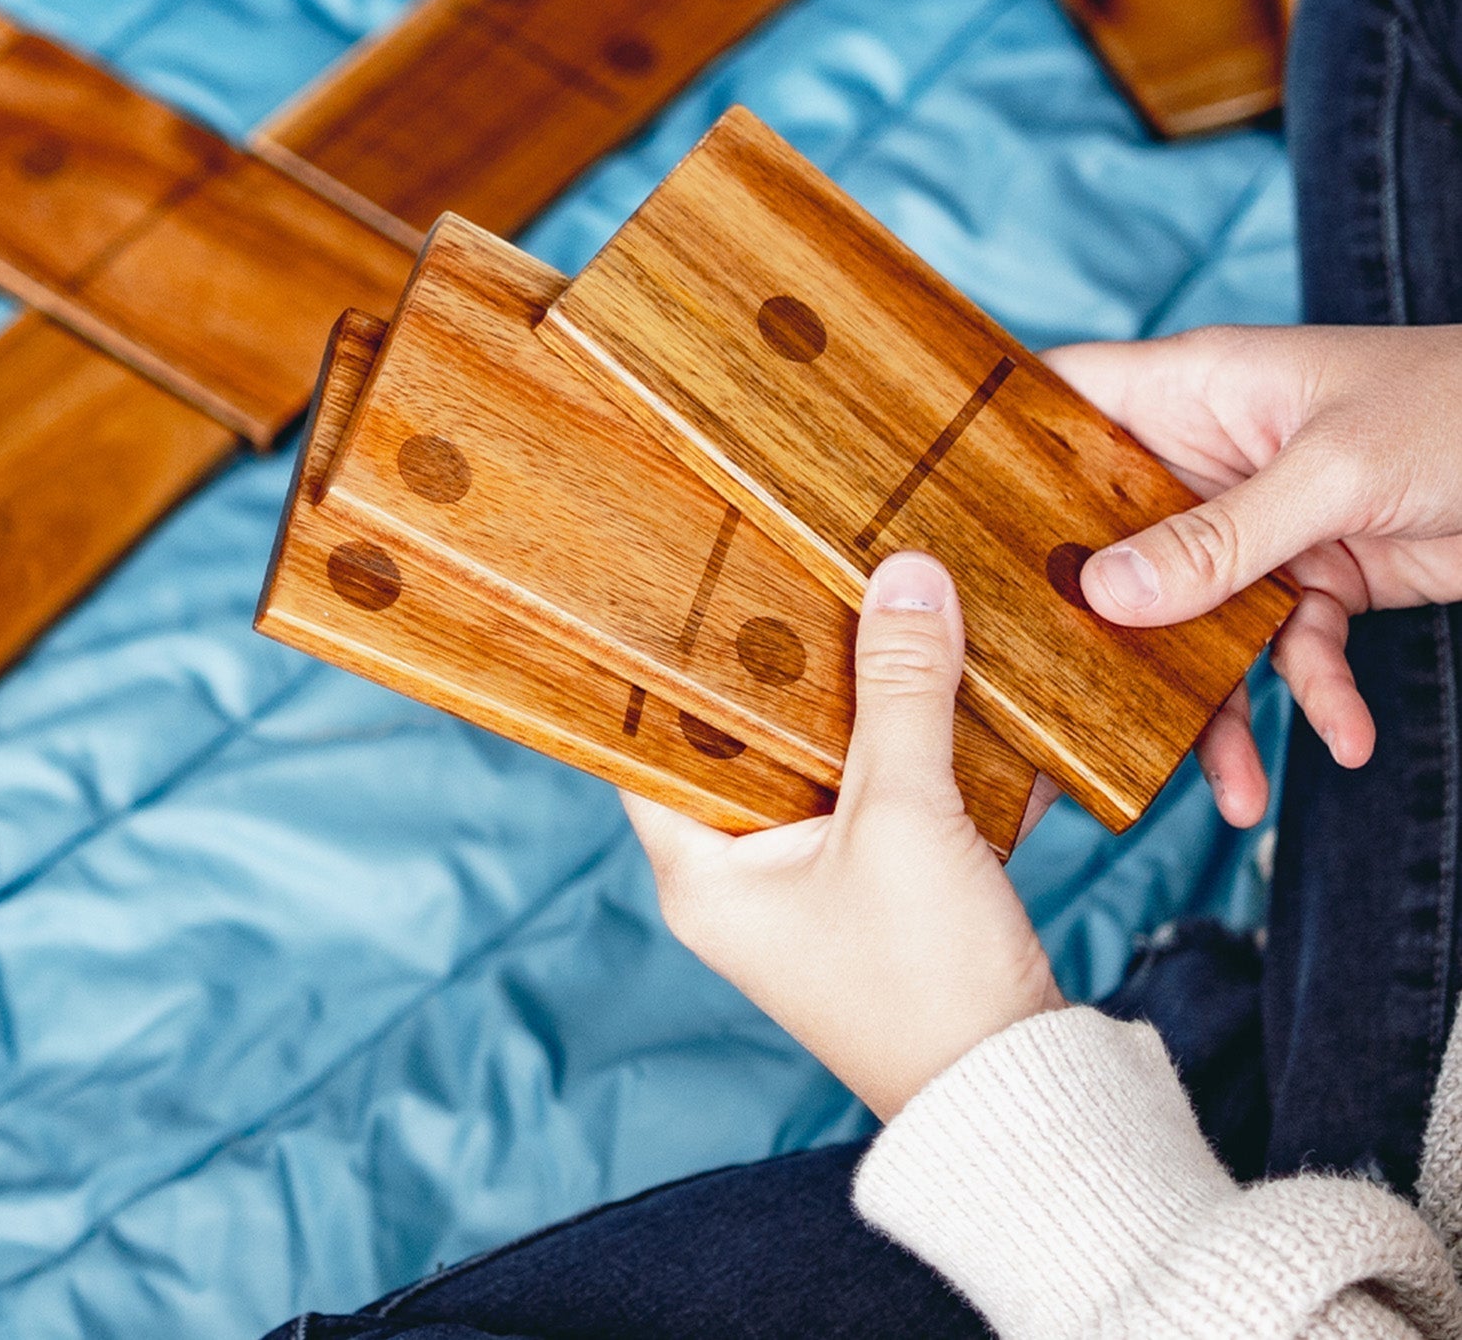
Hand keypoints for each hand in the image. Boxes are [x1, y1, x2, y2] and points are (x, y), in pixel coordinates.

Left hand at [622, 552, 1063, 1122]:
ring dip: (869, 705)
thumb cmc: (927, 981)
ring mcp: (814, 886)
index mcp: (703, 872)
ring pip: (826, 764)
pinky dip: (921, 755)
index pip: (650, 743)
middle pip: (750, 742)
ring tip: (889, 617)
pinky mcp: (879, 890)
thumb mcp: (905, 818)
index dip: (670, 665)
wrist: (1019, 1090)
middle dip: (795, 667)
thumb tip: (905, 578)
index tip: (703, 585)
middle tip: (813, 579)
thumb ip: (901, 692)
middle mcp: (745, 879)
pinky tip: (962, 698)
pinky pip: (886, 797)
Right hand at [1044, 324, 1461, 822]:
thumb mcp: (1333, 473)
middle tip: (1057, 693)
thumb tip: (1105, 596)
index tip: (942, 520)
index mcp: (1194, 394)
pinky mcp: (1313, 578)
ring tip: (1231, 786)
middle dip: (1093, 621)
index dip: (999, 449)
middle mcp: (1208, 460)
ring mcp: (1258, 524)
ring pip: (1193, 620)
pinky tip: (1340, 738)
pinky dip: (1311, 696)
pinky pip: (1282, 647)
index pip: (1063, 406)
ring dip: (1212, 702)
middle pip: (1112, 541)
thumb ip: (1219, 541)